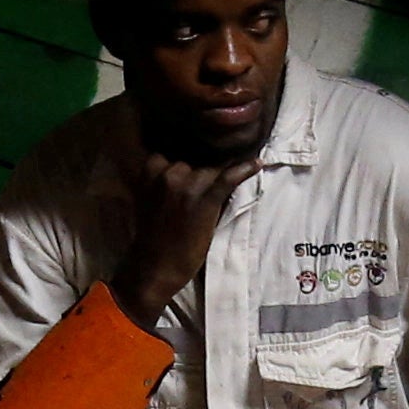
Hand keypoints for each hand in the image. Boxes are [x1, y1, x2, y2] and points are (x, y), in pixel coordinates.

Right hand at [113, 148, 257, 326]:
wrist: (155, 267)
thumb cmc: (153, 236)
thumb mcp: (151, 197)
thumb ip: (165, 178)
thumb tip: (192, 161)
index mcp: (150, 169)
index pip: (177, 145)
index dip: (194, 148)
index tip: (208, 141)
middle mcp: (167, 172)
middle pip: (198, 156)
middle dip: (208, 161)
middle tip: (223, 159)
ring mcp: (186, 184)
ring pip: (214, 166)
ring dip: (225, 168)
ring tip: (243, 159)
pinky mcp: (204, 199)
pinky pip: (229, 177)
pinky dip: (245, 169)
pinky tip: (257, 163)